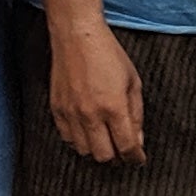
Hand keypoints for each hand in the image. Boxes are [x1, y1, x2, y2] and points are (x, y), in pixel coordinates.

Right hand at [48, 15, 147, 161]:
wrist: (77, 36)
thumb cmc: (108, 54)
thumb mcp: (133, 81)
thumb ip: (136, 114)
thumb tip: (138, 139)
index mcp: (114, 107)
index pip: (126, 147)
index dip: (135, 158)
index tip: (138, 159)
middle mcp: (91, 114)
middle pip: (104, 156)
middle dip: (117, 157)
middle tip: (122, 150)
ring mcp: (71, 113)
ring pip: (84, 151)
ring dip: (97, 150)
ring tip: (105, 140)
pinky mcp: (57, 109)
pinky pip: (67, 138)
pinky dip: (79, 141)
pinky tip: (88, 132)